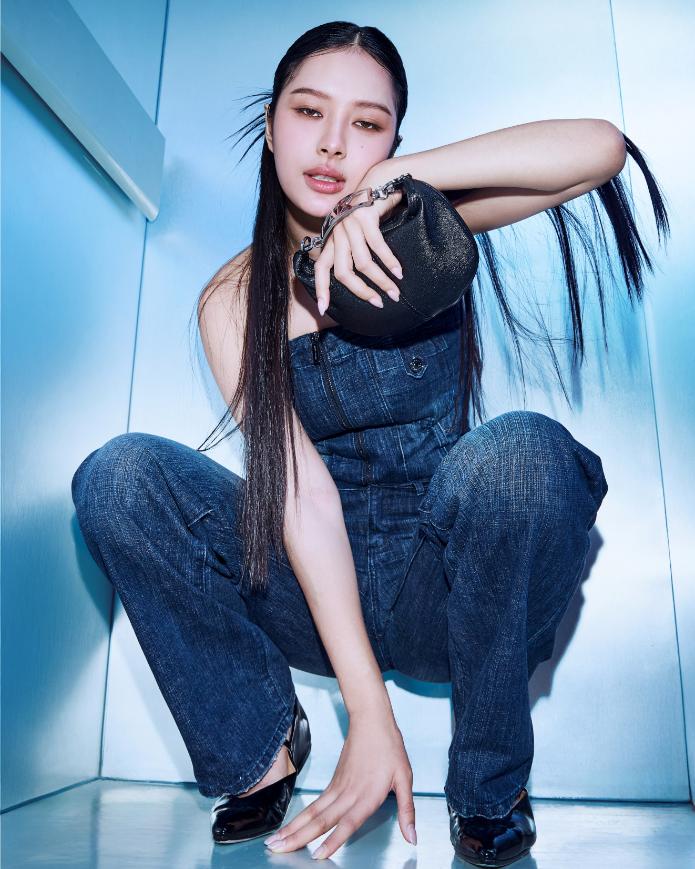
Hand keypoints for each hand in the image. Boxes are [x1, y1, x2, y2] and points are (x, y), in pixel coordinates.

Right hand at [264, 709, 415, 858]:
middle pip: (320, 819)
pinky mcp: (333, 782)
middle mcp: (349, 793)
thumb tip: (412, 837)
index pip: (347, 823)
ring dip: (292, 828)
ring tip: (275, 841)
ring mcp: (338, 787)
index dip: (333, 840)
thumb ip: (407, 810)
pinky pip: (315, 803)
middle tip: (277, 850)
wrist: (371, 720)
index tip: (317, 856)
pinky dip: (300, 817)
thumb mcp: (405, 778)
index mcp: (367, 795)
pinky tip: (290, 826)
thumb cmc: (389, 747)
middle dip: (298, 838)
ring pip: (312, 811)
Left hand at [308, 182, 404, 315]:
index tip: (322, 309)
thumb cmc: (369, 213)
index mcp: (332, 240)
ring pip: (363, 263)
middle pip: (343, 273)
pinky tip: (399, 272)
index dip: (320, 289)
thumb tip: (360, 281)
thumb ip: (352, 252)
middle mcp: (337, 233)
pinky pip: (377, 246)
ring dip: (381, 281)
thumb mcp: (355, 233)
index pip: (320, 268)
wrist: (378, 181)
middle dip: (361, 292)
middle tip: (378, 303)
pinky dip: (389, 262)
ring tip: (394, 292)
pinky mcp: (365, 217)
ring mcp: (349, 225)